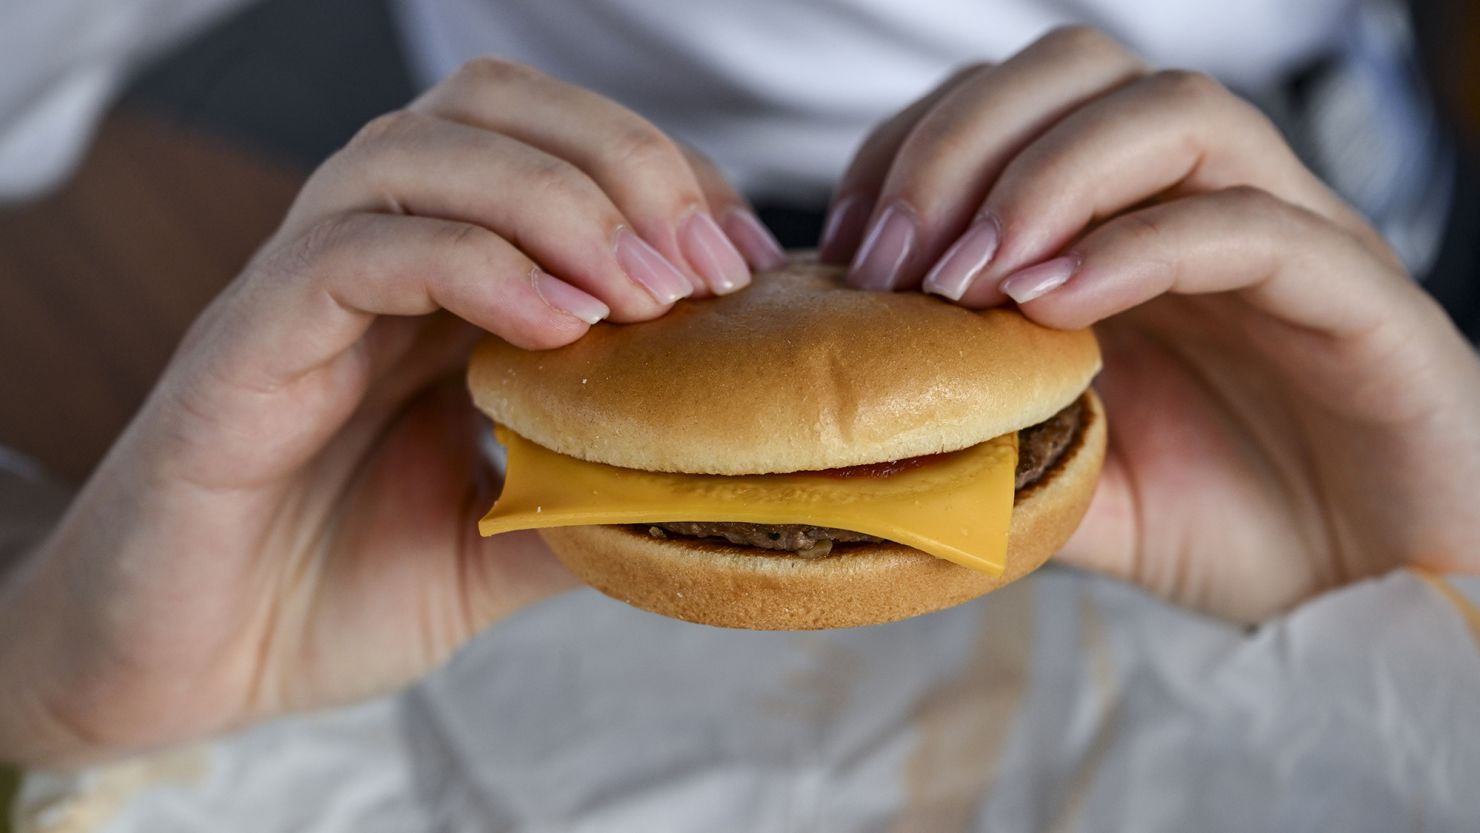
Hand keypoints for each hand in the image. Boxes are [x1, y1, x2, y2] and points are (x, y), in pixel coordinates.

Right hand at [0, 59, 784, 767]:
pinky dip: (468, 264)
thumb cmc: (327, 593)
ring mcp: (303, 287)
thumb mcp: (502, 545)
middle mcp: (373, 256)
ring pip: (421, 151)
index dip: (664, 179)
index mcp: (438, 285)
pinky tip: (554, 327)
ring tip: (645, 293)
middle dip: (623, 160)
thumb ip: (594, 493)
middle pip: (494, 108)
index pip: (556, 153)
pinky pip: (352, 249)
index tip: (745, 261)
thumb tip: (715, 474)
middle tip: (707, 262)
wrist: (183, 669)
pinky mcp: (246, 338)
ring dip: (556, 202)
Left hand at [823, 26, 1479, 620]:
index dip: (913, 151)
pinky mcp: (1357, 296)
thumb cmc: (1230, 520)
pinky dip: (1139, 250)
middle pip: (1081, 72)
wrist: (1376, 593)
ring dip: (1045, 179)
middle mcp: (1199, 202)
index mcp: (1124, 223)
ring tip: (969, 278)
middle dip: (961, 142)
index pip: (1010, 110)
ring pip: (1174, 113)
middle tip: (891, 260)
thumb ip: (984, 446)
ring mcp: (1285, 236)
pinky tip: (1056, 311)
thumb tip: (864, 440)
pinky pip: (1254, 228)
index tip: (846, 251)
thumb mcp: (1071, 486)